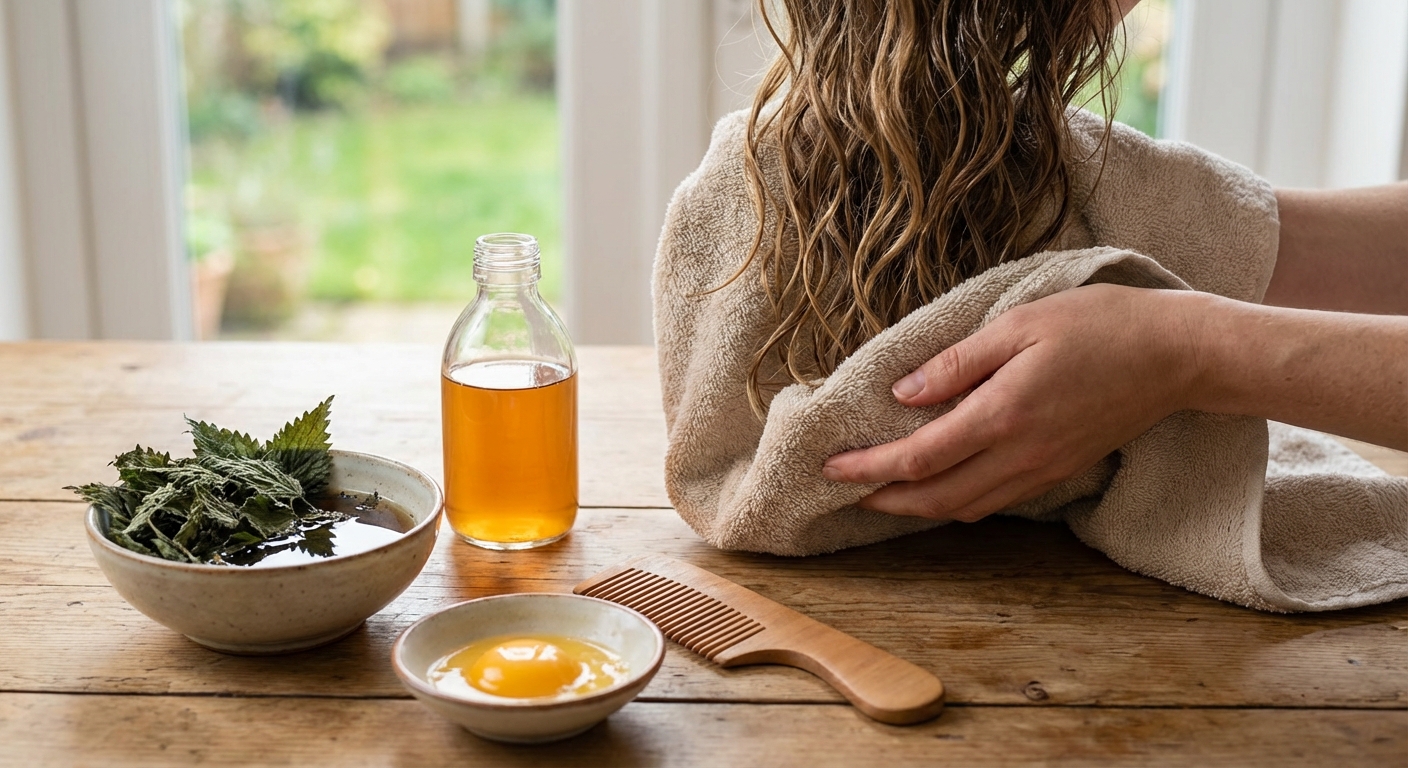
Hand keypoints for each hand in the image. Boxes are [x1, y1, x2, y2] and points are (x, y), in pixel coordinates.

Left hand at [822, 284, 1201, 521]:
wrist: (1175, 355)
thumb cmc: (1098, 325)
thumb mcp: (1018, 325)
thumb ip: (956, 364)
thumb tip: (902, 395)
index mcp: (1002, 415)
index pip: (917, 457)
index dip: (868, 468)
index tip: (830, 465)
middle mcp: (1018, 455)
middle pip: (934, 498)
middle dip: (883, 498)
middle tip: (843, 487)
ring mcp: (1041, 470)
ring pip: (964, 507)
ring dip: (917, 506)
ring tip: (882, 490)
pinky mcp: (1058, 472)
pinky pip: (995, 502)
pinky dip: (956, 502)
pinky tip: (940, 484)